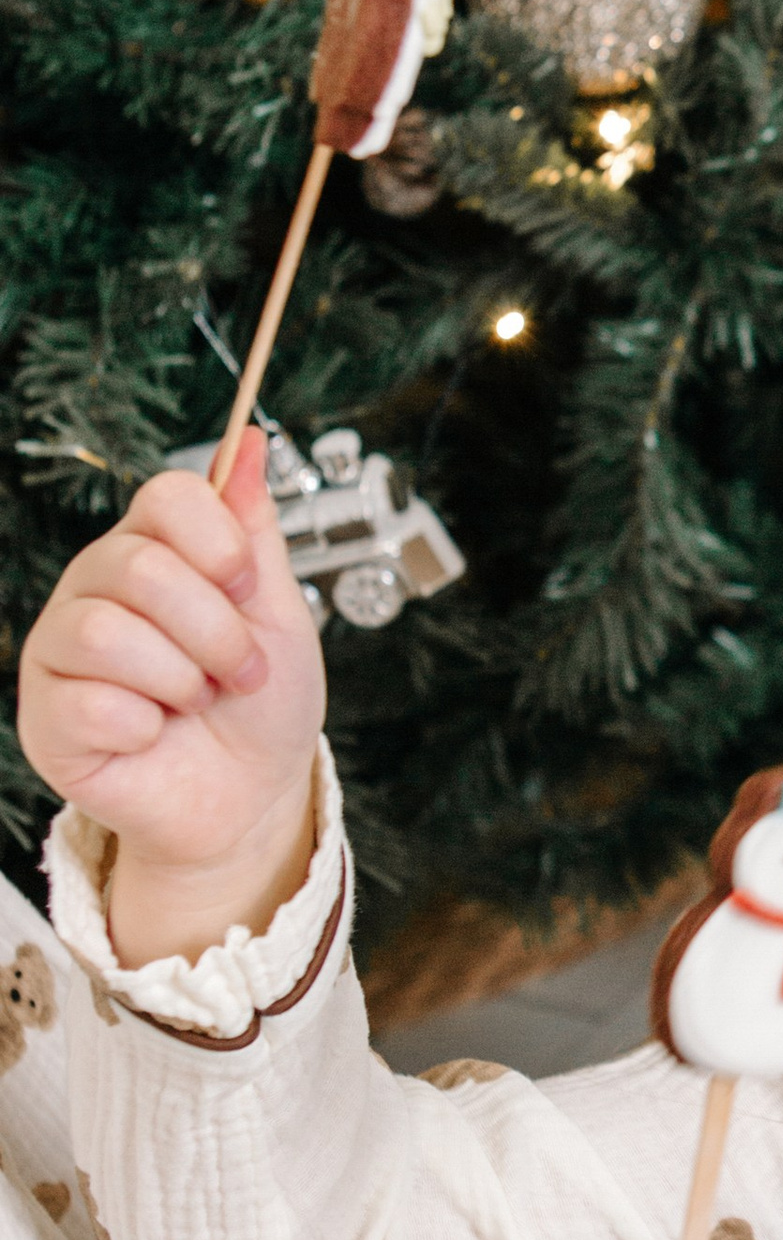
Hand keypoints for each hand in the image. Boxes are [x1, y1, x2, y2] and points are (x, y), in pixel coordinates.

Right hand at [15, 447, 325, 960]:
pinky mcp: (46, 716)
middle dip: (216, 631)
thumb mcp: (279, 612)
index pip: (166, 496)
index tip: (250, 587)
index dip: (220, 543)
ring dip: (180, 680)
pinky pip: (90, 703)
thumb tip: (247, 441)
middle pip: (140, 568)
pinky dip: (144, 727)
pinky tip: (151, 735)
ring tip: (195, 703)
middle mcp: (96, 588)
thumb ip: (254, 528)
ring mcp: (62, 650)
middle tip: (238, 673)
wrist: (249, 798)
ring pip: (108, 634)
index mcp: (152, 550)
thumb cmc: (260, 708)